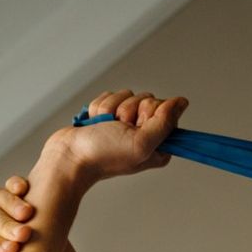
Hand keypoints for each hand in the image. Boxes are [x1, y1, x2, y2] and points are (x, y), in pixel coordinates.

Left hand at [0, 177, 90, 251]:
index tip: (11, 251)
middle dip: (4, 222)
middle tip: (24, 235)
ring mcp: (13, 217)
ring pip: (0, 197)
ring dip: (10, 201)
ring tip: (28, 214)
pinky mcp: (35, 209)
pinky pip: (20, 189)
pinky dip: (19, 185)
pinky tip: (28, 189)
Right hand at [43, 89, 186, 185]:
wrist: (69, 156)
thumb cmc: (103, 155)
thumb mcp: (141, 142)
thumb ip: (165, 122)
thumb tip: (182, 102)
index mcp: (159, 145)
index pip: (167, 111)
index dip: (150, 113)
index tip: (136, 126)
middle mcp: (144, 134)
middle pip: (148, 100)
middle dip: (129, 109)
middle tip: (118, 128)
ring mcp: (126, 124)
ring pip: (128, 95)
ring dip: (112, 108)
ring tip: (104, 127)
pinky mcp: (109, 115)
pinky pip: (111, 96)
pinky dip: (100, 107)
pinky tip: (96, 123)